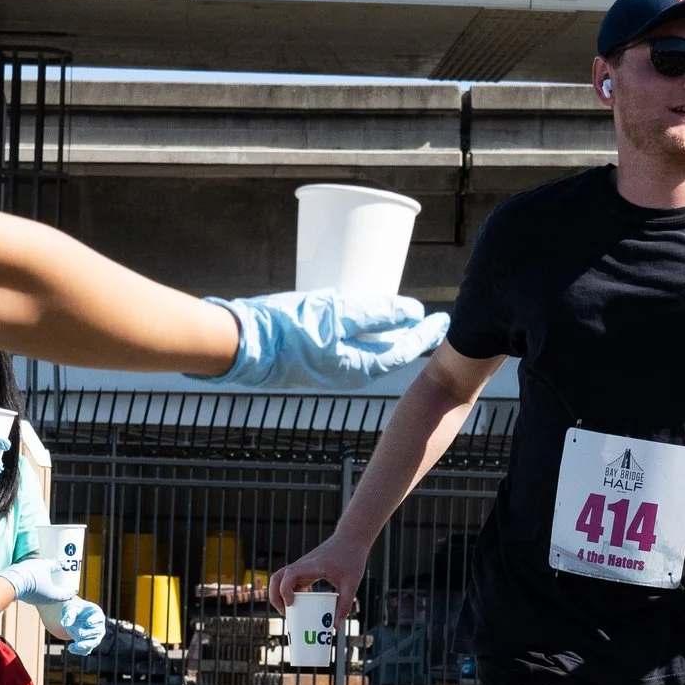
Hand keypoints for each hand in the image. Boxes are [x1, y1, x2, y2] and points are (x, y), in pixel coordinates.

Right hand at [4, 552, 78, 605]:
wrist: (11, 581)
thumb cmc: (31, 574)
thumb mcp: (45, 566)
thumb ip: (54, 564)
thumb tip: (61, 563)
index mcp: (53, 596)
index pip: (66, 595)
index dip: (71, 591)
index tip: (74, 589)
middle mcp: (45, 601)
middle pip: (56, 597)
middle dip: (60, 590)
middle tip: (64, 583)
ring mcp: (35, 600)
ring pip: (46, 596)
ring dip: (50, 590)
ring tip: (52, 581)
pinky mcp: (27, 597)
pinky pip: (38, 594)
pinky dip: (41, 589)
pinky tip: (40, 582)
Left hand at [51, 598, 106, 655]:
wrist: (73, 617)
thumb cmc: (74, 610)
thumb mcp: (70, 609)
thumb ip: (69, 615)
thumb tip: (65, 624)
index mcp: (96, 614)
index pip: (99, 618)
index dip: (94, 620)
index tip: (88, 622)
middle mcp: (99, 626)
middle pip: (98, 631)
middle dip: (89, 633)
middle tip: (80, 634)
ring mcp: (95, 636)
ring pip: (94, 642)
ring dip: (86, 645)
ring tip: (77, 646)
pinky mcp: (89, 643)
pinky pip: (87, 649)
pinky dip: (79, 650)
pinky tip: (71, 648)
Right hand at [200, 290, 449, 390]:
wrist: (239, 346)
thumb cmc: (286, 329)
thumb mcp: (335, 313)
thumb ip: (375, 312)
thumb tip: (412, 311)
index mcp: (357, 368)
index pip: (403, 350)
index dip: (425, 333)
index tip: (445, 320)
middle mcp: (346, 373)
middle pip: (389, 352)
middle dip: (410, 336)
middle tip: (429, 319)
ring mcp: (328, 368)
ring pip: (369, 350)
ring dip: (387, 334)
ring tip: (401, 318)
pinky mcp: (311, 358)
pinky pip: (348, 346)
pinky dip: (363, 332)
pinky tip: (361, 319)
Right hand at [267, 535, 367, 614]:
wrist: (351, 538)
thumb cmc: (352, 558)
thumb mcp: (351, 583)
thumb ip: (345, 604)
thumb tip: (335, 627)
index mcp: (312, 566)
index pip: (289, 574)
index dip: (285, 590)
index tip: (291, 604)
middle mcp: (302, 565)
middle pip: (277, 577)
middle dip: (275, 596)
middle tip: (285, 613)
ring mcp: (302, 567)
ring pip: (280, 579)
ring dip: (279, 594)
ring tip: (288, 612)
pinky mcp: (305, 569)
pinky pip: (290, 580)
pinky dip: (289, 592)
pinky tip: (299, 604)